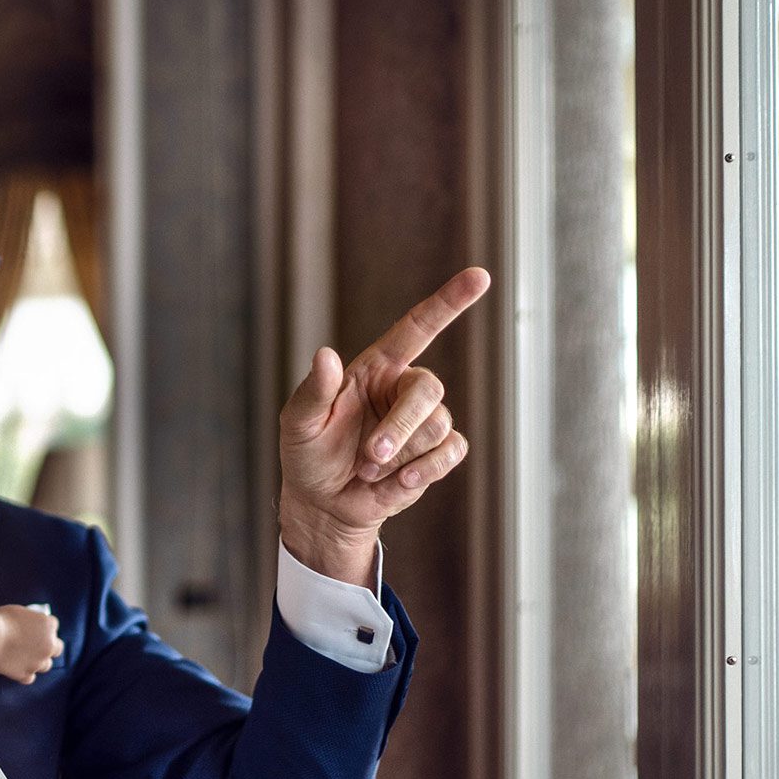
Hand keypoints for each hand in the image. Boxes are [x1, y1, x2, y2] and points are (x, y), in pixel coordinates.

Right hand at [0, 604, 62, 684]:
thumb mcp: (19, 612)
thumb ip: (29, 620)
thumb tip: (28, 625)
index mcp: (48, 625)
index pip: (53, 625)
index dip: (44, 627)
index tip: (35, 627)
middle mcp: (49, 645)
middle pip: (57, 648)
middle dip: (49, 646)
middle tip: (37, 644)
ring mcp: (38, 662)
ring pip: (46, 665)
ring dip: (38, 661)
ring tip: (25, 657)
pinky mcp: (25, 674)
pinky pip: (30, 677)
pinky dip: (24, 674)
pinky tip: (16, 668)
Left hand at [277, 267, 490, 584]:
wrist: (322, 502)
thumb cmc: (307, 453)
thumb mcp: (299, 422)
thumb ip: (313, 390)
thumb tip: (324, 355)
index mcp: (375, 368)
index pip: (417, 328)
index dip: (448, 302)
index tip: (480, 276)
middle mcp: (403, 388)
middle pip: (429, 390)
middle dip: (401, 427)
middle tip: (369, 457)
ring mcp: (423, 421)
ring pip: (438, 427)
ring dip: (400, 457)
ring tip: (368, 470)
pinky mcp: (436, 453)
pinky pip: (451, 452)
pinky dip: (423, 471)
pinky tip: (397, 483)